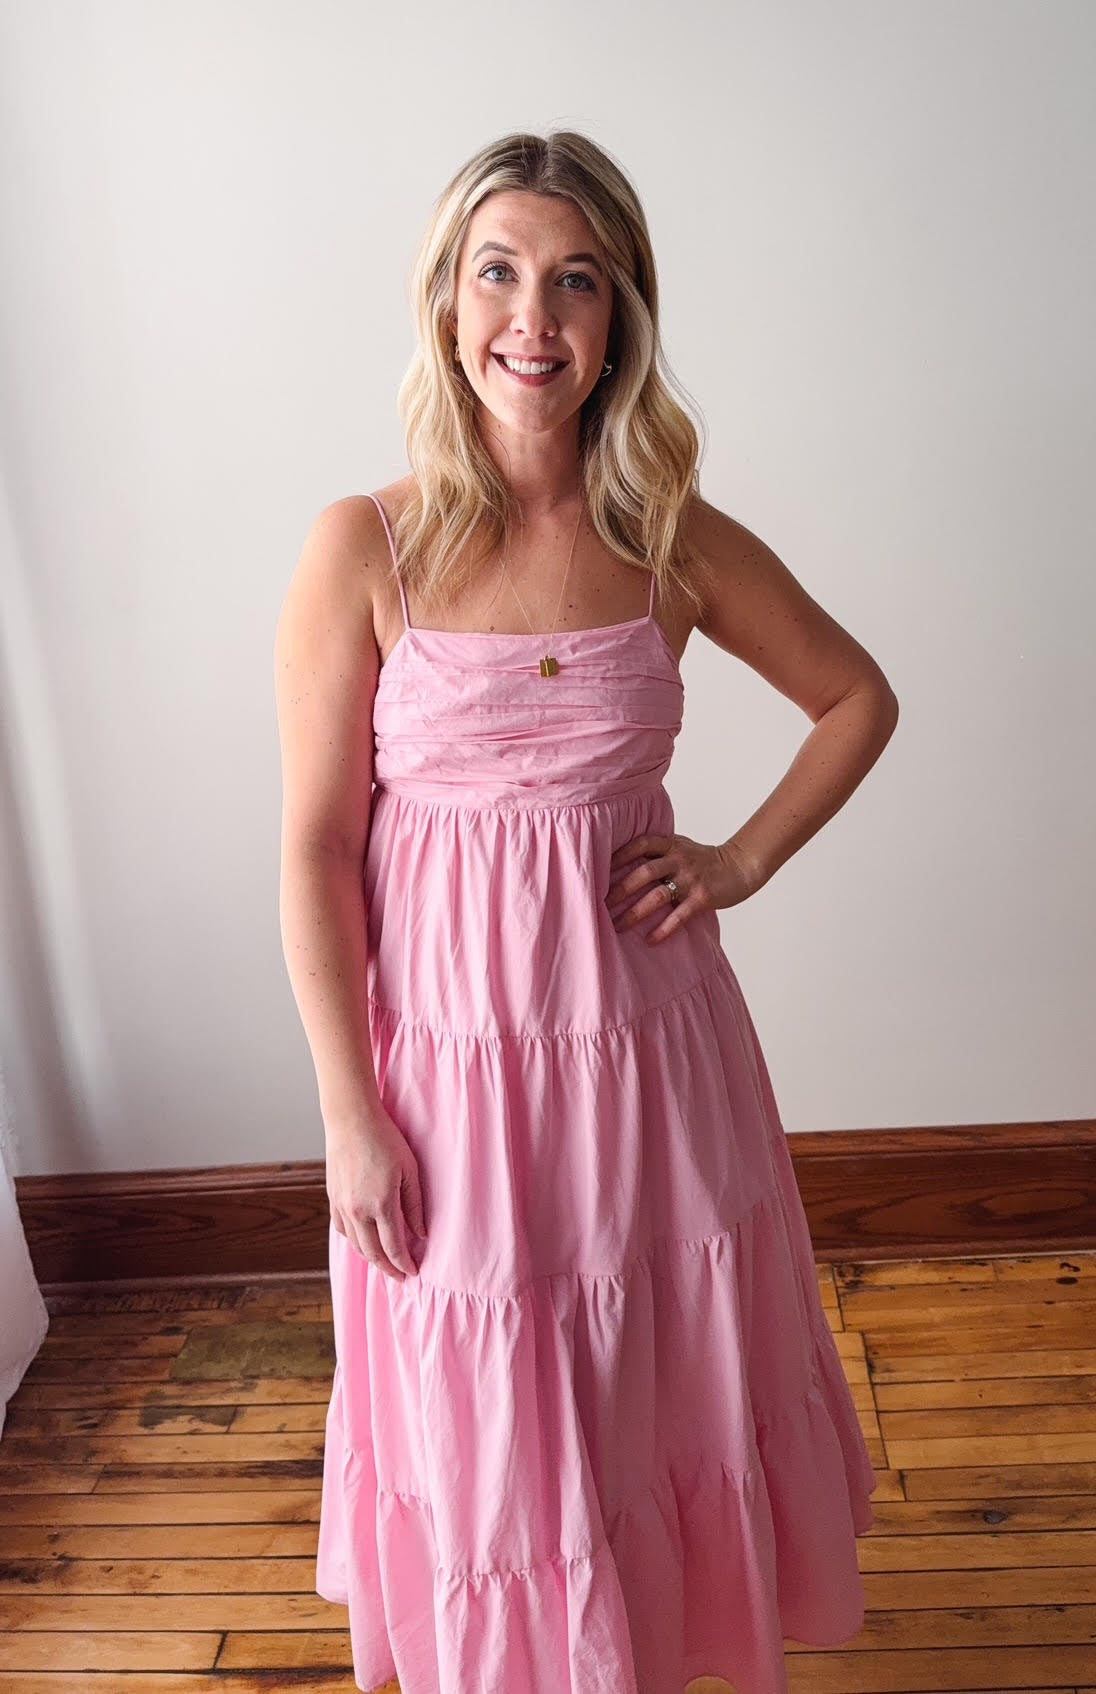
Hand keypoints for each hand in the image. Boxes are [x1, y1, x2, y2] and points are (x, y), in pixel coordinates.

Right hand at [324, 1105, 426, 1279]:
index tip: (413, 1272)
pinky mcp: (333, 1199)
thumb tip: (421, 1234)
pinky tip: (363, 1242)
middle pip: (373, 1253)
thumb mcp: (409, 1170)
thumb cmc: (385, 1139)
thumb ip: (415, 1205)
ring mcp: (342, 1206)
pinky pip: (343, 1230)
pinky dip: (354, 1242)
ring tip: (384, 1264)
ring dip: (370, 1259)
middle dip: (387, 1269)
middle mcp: (359, 1210)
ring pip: (356, 1245)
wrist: (351, 1120)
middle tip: (400, 1277)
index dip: (404, 1264)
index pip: (394, 1247)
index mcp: (381, 1203)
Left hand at [606, 833, 760, 944]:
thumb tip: (623, 863)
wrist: (741, 866)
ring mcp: (691, 878)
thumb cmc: (705, 860)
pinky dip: (663, 929)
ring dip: (634, 913)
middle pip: (643, 873)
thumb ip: (658, 852)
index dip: (619, 855)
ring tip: (617, 927)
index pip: (640, 844)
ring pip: (657, 896)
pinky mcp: (702, 898)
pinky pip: (678, 916)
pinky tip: (650, 941)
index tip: (598, 869)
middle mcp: (679, 859)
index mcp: (671, 845)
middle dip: (619, 890)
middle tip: (599, 906)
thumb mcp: (681, 847)